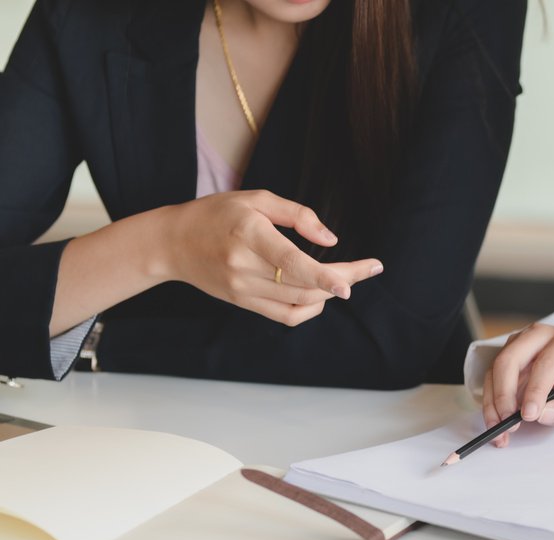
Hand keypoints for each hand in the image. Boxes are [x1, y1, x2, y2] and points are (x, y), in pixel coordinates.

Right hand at [158, 190, 382, 325]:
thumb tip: (332, 240)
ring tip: (346, 276)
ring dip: (329, 292)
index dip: (324, 276)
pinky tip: (321, 294)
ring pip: (299, 302)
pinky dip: (310, 308)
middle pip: (303, 284)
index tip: (350, 283)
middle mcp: (244, 266)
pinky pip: (285, 315)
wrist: (172, 243)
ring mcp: (242, 289)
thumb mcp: (256, 199)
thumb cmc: (217, 214)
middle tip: (369, 268)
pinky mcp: (243, 303)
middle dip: (342, 279)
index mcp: (248, 234)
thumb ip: (297, 215)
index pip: (291, 262)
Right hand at [480, 323, 553, 448]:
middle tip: (508, 421)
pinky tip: (495, 421)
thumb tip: (542, 415)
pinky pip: (489, 377)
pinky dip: (489, 403)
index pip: (546, 364)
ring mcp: (518, 341)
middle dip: (505, 395)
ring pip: (495, 369)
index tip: (528, 415)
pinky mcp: (503, 353)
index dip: (535, 391)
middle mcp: (538, 335)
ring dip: (493, 403)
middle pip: (510, 360)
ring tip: (499, 428)